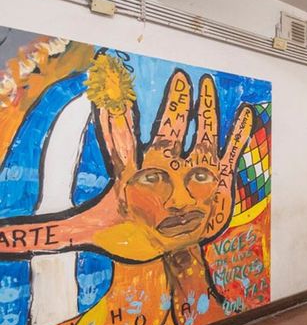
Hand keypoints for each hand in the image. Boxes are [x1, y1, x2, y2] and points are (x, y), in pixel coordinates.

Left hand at [0, 61, 253, 261]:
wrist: (171, 249)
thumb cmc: (135, 235)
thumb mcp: (89, 232)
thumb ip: (44, 234)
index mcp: (134, 175)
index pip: (121, 139)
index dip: (115, 113)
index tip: (108, 83)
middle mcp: (165, 166)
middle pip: (168, 130)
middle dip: (172, 104)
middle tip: (175, 75)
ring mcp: (193, 171)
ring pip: (200, 135)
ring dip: (204, 111)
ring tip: (205, 84)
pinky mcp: (217, 181)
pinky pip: (231, 154)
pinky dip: (239, 134)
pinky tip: (244, 113)